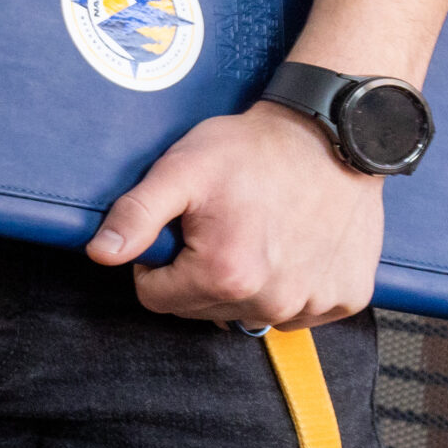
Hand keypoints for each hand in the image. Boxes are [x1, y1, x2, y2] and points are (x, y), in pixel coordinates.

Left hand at [87, 101, 387, 327]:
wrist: (332, 135)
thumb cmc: (254, 150)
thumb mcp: (180, 171)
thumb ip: (135, 215)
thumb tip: (101, 255)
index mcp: (225, 276)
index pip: (156, 298)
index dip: (156, 263)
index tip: (178, 231)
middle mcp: (272, 302)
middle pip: (202, 309)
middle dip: (198, 273)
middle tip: (218, 225)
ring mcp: (313, 303)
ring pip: (249, 312)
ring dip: (244, 283)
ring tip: (256, 232)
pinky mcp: (346, 297)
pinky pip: (299, 311)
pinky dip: (290, 286)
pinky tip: (293, 246)